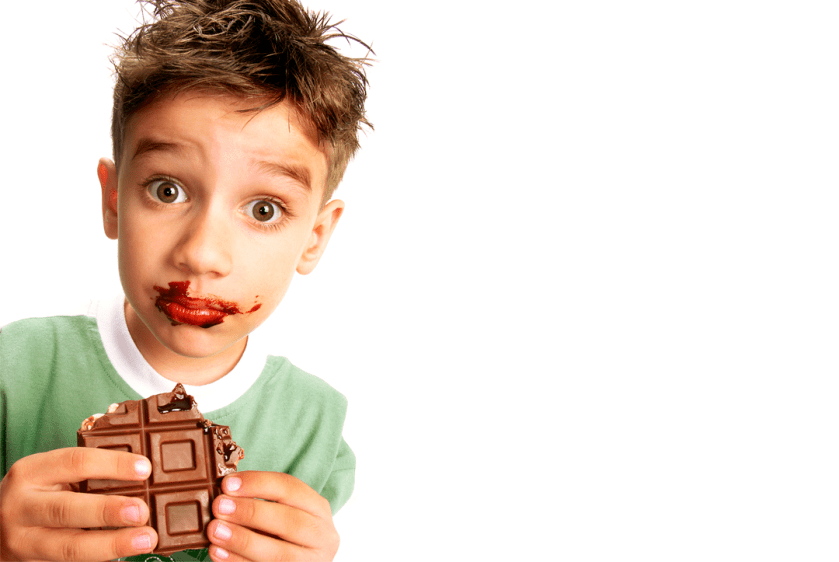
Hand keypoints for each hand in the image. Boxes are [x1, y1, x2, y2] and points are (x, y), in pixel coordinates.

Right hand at [0, 447, 157, 560]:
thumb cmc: (38, 494)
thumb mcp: (52, 475)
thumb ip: (88, 474)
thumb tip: (145, 474)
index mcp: (32, 472)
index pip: (75, 462)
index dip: (112, 464)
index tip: (145, 468)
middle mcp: (21, 506)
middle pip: (67, 509)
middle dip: (108, 511)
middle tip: (143, 511)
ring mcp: (23, 540)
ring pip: (69, 546)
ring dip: (112, 544)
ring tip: (146, 539)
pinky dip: (101, 559)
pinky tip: (125, 554)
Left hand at [207, 471, 338, 561]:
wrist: (296, 561)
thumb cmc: (284, 533)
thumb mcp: (283, 512)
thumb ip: (260, 502)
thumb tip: (224, 493)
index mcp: (318, 509)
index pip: (291, 488)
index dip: (258, 483)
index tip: (227, 484)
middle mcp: (322, 535)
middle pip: (289, 521)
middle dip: (251, 512)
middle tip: (219, 507)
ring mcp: (311, 561)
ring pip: (279, 553)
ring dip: (243, 540)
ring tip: (214, 531)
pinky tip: (219, 553)